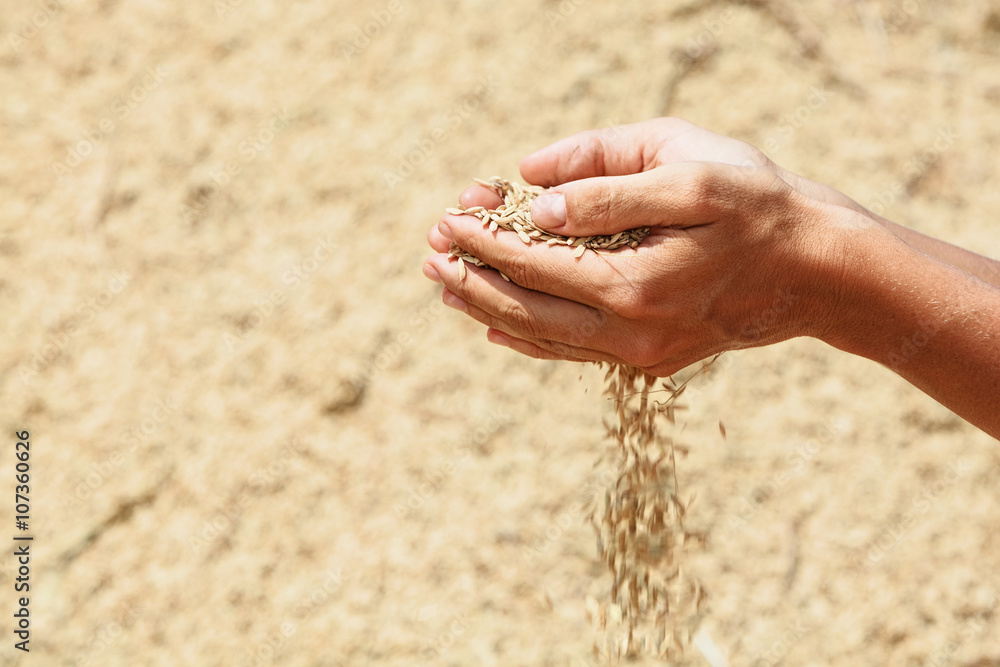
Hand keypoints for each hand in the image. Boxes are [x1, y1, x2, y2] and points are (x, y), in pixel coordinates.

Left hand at [423, 120, 853, 375]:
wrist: (818, 269)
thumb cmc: (758, 205)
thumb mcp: (688, 171)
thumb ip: (606, 185)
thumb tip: (536, 200)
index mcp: (632, 284)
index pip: (531, 262)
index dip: (483, 240)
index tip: (446, 220)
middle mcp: (629, 332)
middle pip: (524, 309)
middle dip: (470, 279)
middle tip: (428, 257)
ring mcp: (640, 353)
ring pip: (543, 337)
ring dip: (489, 309)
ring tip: (446, 289)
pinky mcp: (652, 359)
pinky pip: (574, 352)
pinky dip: (530, 337)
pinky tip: (498, 326)